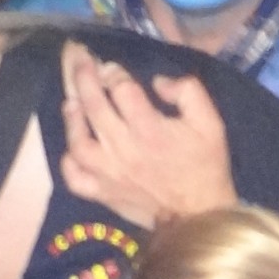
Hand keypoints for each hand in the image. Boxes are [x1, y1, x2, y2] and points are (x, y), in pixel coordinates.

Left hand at [57, 44, 237, 227]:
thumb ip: (188, 92)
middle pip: (94, 107)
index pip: (122, 90)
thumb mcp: (211, 122)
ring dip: (72, 119)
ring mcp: (109, 174)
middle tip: (80, 62)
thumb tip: (158, 82)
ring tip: (71, 102)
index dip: (113, 72)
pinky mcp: (102, 194)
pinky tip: (72, 149)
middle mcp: (124, 149)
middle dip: (84, 78)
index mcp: (150, 129)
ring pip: (78, 142)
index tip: (112, 67)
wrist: (200, 216)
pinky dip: (68, 163)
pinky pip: (74, 179)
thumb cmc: (205, 166)